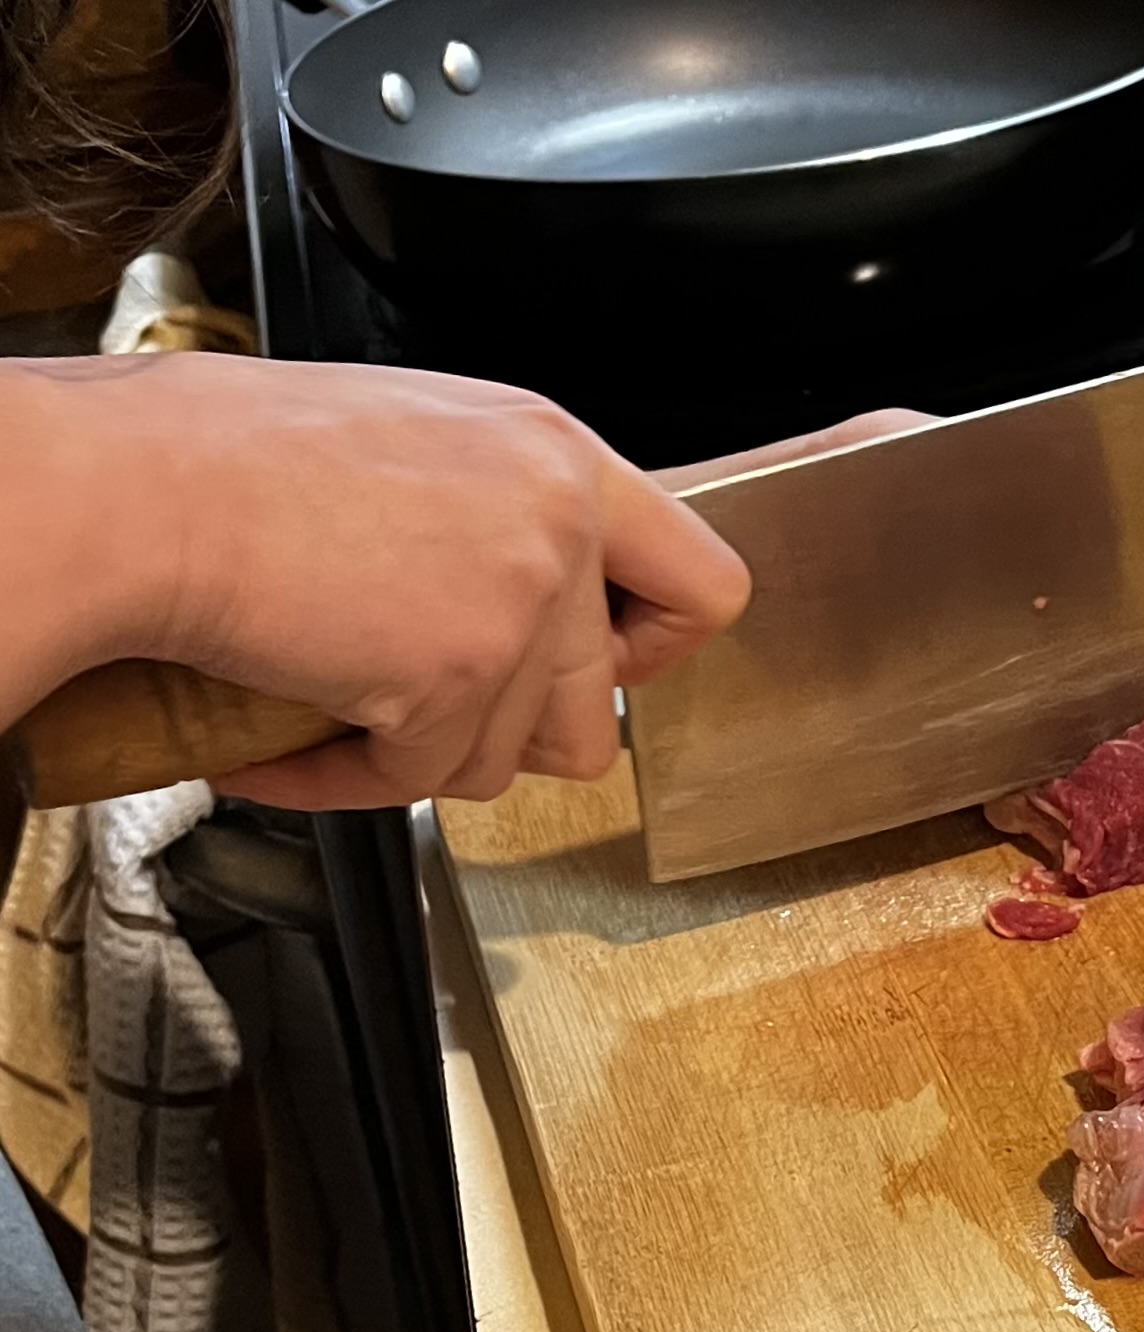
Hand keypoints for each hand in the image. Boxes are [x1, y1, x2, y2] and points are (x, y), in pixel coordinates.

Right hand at [5, 352, 923, 808]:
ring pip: (514, 758)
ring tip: (345, 708)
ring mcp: (518, 604)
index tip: (609, 664)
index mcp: (558, 454)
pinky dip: (352, 778)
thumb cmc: (232, 456)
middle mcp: (560, 525)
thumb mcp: (419, 441)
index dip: (655, 647)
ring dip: (428, 753)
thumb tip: (532, 598)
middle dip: (517, 728)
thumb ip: (505, 514)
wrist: (141, 490)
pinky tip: (296, 736)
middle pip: (603, 706)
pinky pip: (425, 780)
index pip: (703, 580)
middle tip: (440, 707)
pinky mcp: (457, 678)